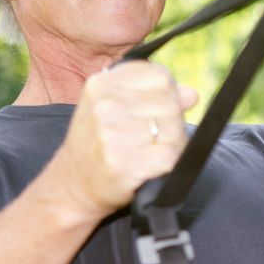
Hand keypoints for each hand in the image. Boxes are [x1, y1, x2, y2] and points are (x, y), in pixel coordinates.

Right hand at [54, 61, 198, 216]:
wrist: (72, 187)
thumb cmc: (96, 144)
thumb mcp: (112, 109)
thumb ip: (151, 94)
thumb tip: (192, 94)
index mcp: (102, 83)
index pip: (160, 76)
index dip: (167, 95)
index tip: (154, 111)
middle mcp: (106, 104)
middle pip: (171, 102)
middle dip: (172, 121)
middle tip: (151, 138)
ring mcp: (114, 133)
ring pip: (175, 129)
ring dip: (173, 144)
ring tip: (149, 152)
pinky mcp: (126, 163)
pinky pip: (172, 155)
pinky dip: (169, 163)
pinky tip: (151, 166)